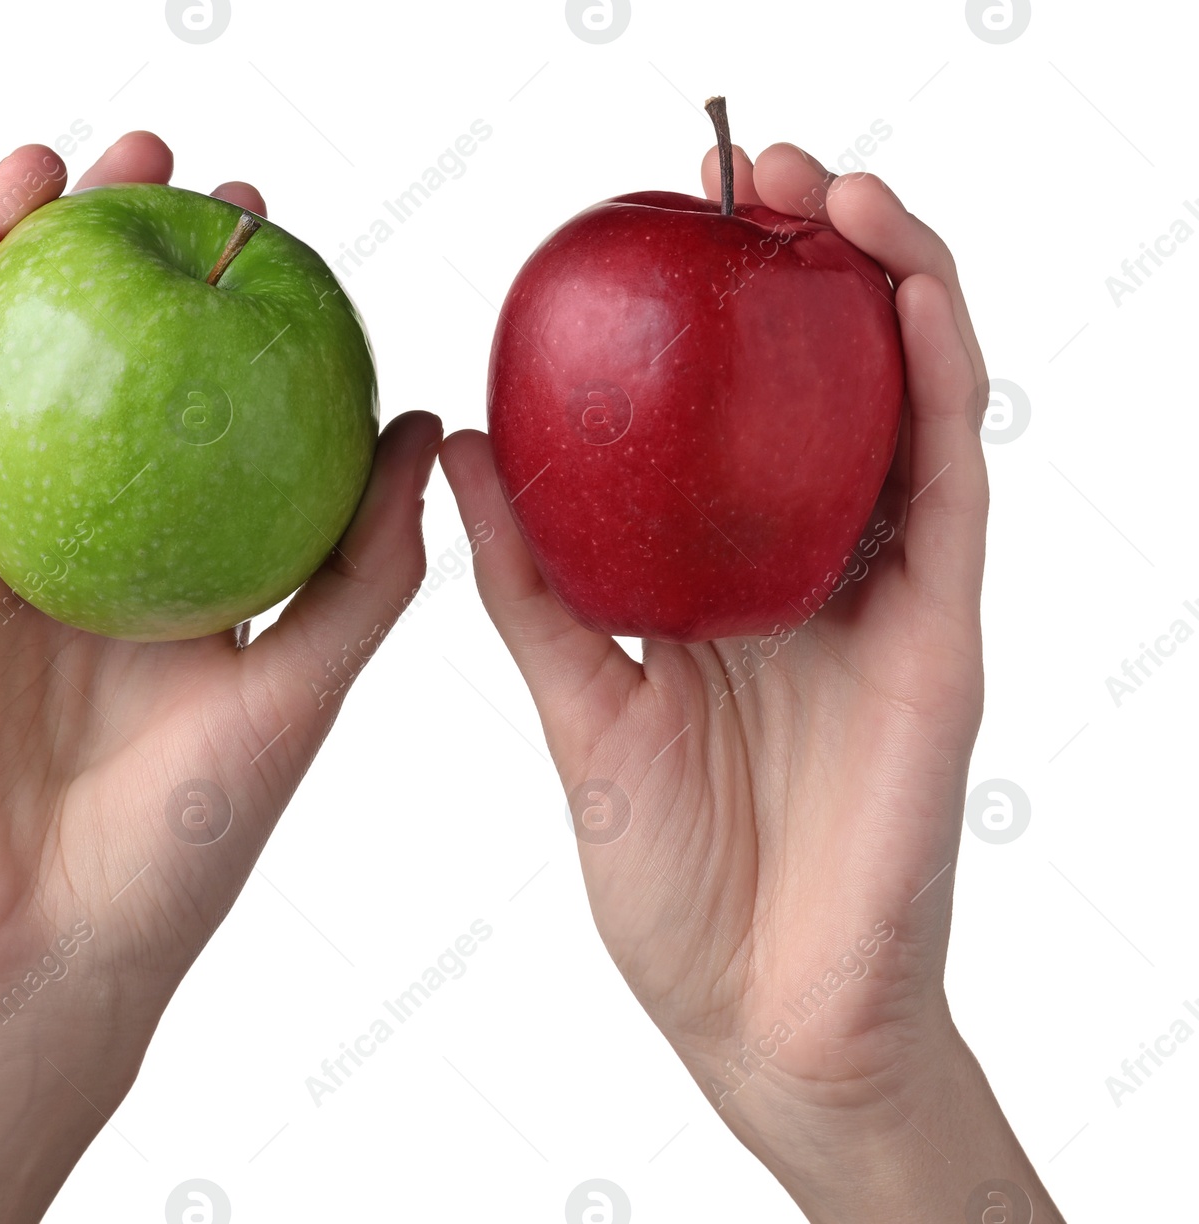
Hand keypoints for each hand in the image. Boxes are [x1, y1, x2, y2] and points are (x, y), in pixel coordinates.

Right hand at [0, 131, 440, 1223]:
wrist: (47, 934)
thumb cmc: (185, 836)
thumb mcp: (304, 687)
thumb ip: (364, 568)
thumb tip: (421, 430)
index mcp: (183, 562)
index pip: (210, 409)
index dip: (238, 318)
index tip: (278, 239)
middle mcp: (94, 532)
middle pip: (111, 365)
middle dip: (141, 257)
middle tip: (191, 180)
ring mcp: (0, 531)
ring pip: (9, 359)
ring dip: (34, 246)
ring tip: (82, 159)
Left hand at [442, 142, 1060, 1221]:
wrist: (760, 1017)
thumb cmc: (679, 881)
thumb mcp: (580, 702)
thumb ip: (531, 579)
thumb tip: (454, 448)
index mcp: (730, 588)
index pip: (733, 416)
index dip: (708, 312)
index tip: (654, 222)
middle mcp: (817, 573)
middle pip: (824, 385)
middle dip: (795, 263)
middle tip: (739, 172)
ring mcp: (889, 598)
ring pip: (908, 400)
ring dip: (881, 277)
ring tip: (825, 185)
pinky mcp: (941, 638)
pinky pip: (956, 481)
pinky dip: (940, 372)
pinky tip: (905, 286)